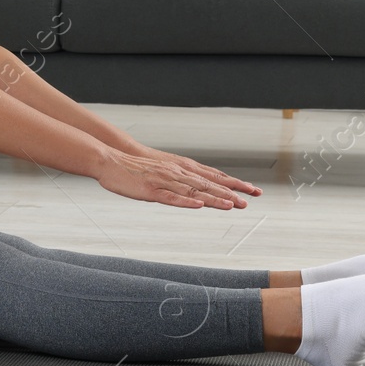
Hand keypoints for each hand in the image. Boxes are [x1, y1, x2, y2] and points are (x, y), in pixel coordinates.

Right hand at [94, 144, 262, 208]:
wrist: (112, 160)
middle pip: (209, 184)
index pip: (214, 177)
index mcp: (182, 169)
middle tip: (251, 198)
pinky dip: (186, 201)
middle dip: (232, 192)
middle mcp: (178, 173)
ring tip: (233, 204)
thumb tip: (198, 187)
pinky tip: (199, 205)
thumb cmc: (137, 168)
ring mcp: (166, 181)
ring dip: (215, 198)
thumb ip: (181, 178)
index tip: (252, 190)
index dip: (233, 183)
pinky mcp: (152, 191)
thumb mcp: (164, 171)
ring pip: (195, 191)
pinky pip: (172, 197)